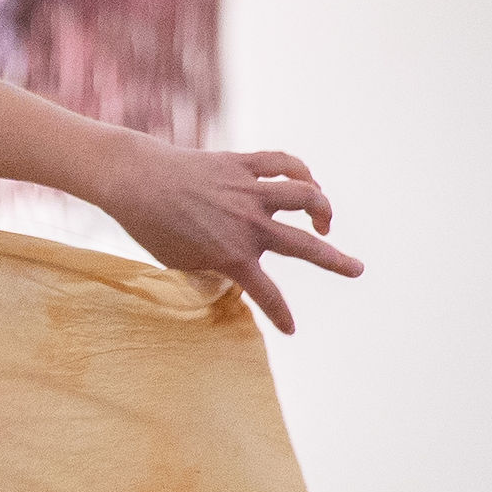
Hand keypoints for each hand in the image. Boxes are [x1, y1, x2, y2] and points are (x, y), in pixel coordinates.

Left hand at [89, 137, 361, 335]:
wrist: (133, 179)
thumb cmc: (150, 225)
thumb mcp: (178, 263)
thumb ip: (209, 272)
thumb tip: (226, 279)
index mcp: (233, 256)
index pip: (268, 294)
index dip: (281, 314)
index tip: (290, 328)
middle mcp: (248, 225)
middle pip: (306, 246)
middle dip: (336, 261)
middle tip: (357, 268)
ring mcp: (248, 192)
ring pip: (306, 195)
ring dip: (323, 208)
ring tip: (324, 221)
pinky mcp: (241, 164)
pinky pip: (283, 163)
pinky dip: (301, 171)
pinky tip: (306, 181)